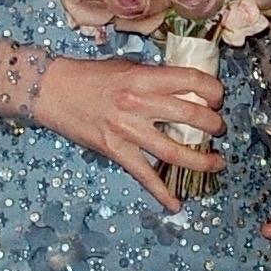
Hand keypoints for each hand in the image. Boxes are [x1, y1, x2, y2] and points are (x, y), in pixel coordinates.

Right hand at [31, 53, 223, 208]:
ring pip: (175, 151)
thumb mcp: (126, 67)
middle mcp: (138, 103)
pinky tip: (176, 204)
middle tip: (218, 129)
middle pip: (191, 116)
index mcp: (144, 78)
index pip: (191, 80)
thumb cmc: (90, 76)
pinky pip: (144, 175)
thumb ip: (154, 78)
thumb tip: (185, 88)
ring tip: (216, 162)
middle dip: (213, 125)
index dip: (213, 89)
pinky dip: (162, 193)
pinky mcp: (116, 151)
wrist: (52, 91)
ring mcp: (127, 130)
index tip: (217, 97)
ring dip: (202, 160)